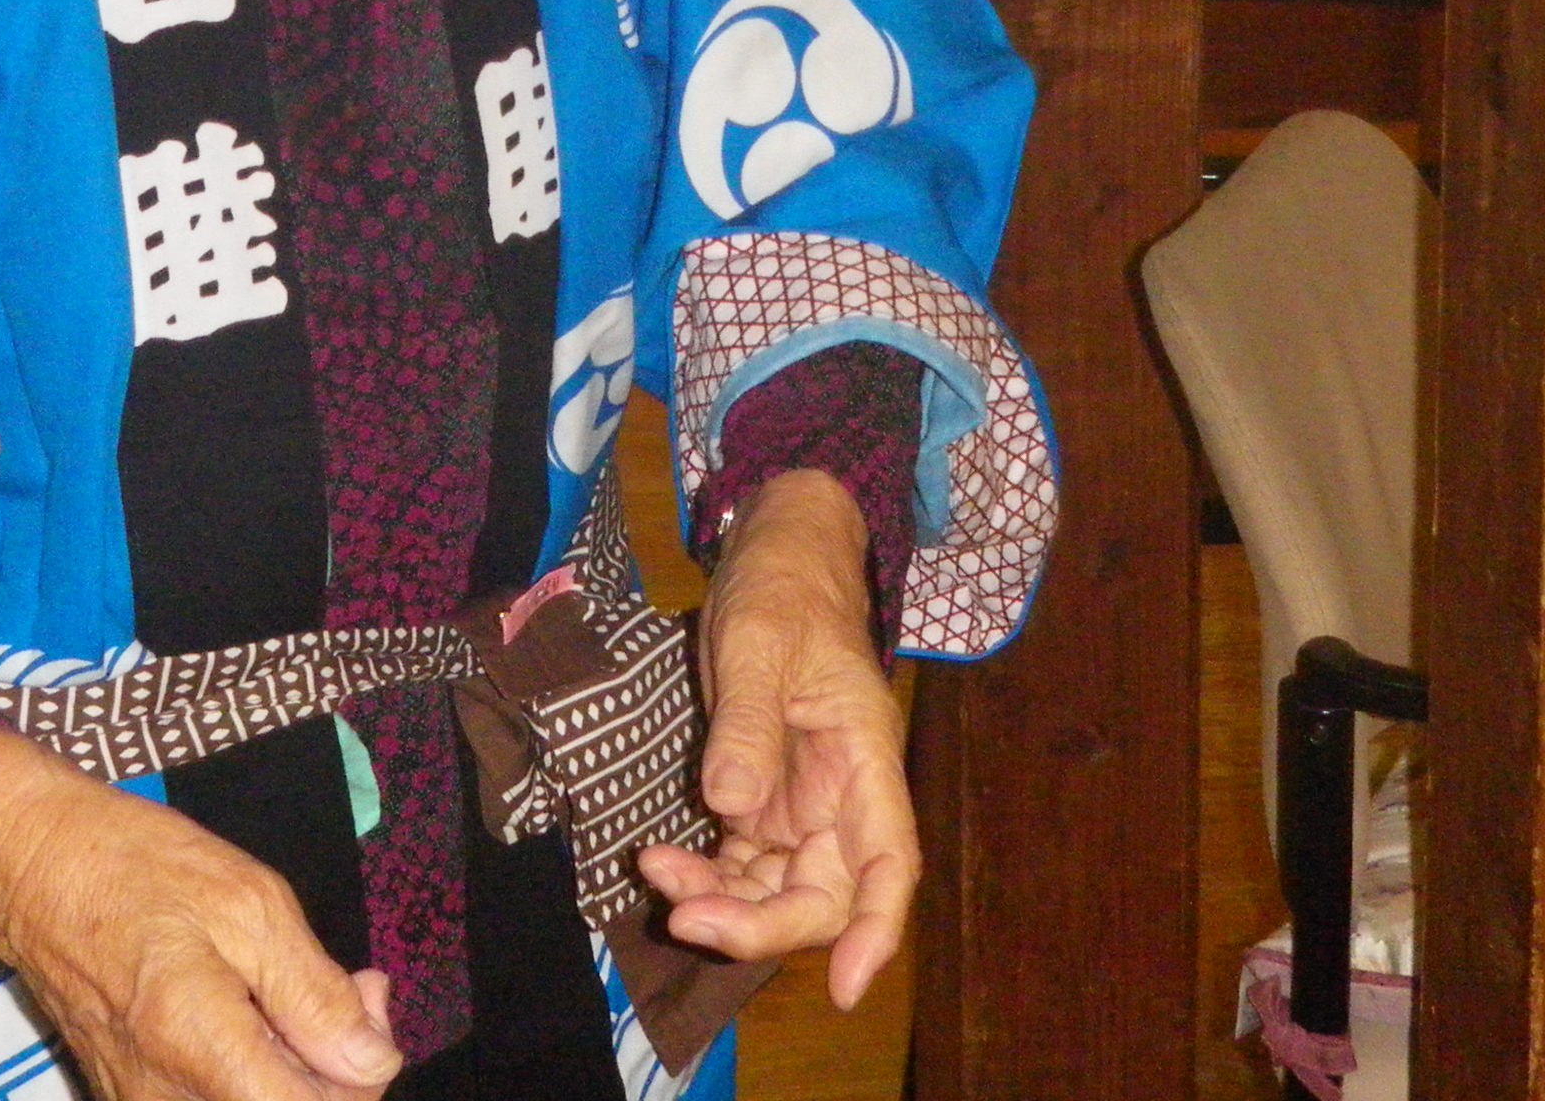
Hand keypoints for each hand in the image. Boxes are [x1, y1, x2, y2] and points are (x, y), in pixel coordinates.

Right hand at [0, 722, 402, 1100]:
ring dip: (297, 1065)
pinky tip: (258, 1006)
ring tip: (295, 985)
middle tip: (350, 984)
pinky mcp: (130, 1096)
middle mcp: (165, 1097)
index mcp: (200, 1048)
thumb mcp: (247, 902)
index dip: (361, 1070)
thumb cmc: (136, 867)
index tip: (366, 1000)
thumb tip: (372, 1064)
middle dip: (336, 1065)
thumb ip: (312, 993)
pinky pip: (214, 1100)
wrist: (30, 868)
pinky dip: (254, 1064)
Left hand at [638, 469, 916, 1011]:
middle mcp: (840, 797)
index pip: (888, 863)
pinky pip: (737, 863)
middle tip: (685, 916)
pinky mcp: (759, 798)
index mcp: (865, 759)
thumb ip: (747, 723)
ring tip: (656, 874)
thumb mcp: (759, 641)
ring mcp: (799, 803)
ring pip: (773, 890)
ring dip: (720, 903)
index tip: (842, 988)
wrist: (775, 555)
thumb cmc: (783, 588)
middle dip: (758, 924)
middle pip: (822, 896)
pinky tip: (657, 861)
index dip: (875, 931)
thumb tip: (730, 805)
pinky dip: (702, 875)